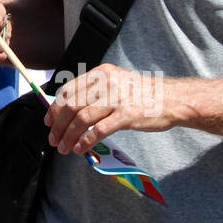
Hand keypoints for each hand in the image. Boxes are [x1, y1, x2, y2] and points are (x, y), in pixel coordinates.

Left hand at [45, 64, 174, 154]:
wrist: (173, 98)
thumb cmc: (144, 94)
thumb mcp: (117, 82)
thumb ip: (95, 91)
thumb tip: (70, 108)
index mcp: (101, 73)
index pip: (69, 90)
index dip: (55, 108)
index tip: (49, 121)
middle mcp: (106, 83)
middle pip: (71, 105)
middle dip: (58, 125)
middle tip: (53, 139)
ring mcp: (117, 98)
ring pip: (82, 119)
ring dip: (69, 136)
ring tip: (64, 148)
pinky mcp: (128, 115)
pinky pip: (100, 130)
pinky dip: (86, 141)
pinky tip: (81, 149)